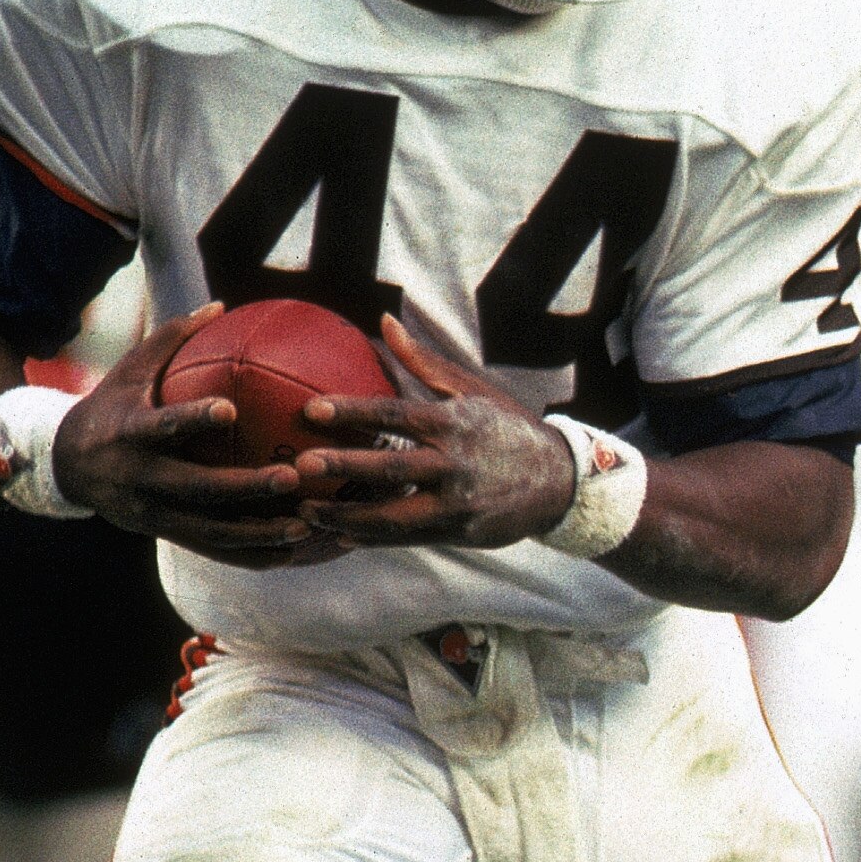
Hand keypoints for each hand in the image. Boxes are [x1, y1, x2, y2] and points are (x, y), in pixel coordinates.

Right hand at [51, 303, 345, 567]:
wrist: (64, 465)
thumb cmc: (111, 406)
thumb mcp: (129, 371)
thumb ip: (171, 338)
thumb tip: (221, 304)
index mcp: (130, 432)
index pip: (163, 426)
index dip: (193, 418)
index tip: (230, 409)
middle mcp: (140, 477)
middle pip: (197, 488)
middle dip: (245, 486)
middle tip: (292, 476)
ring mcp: (152, 512)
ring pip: (211, 531)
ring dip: (260, 532)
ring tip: (306, 525)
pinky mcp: (165, 534)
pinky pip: (214, 551)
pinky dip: (252, 555)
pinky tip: (293, 551)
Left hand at [292, 316, 574, 551]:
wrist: (561, 481)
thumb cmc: (508, 429)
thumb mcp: (472, 391)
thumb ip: (423, 362)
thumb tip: (383, 322)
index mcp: (454, 423)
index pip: (396, 415)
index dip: (353, 411)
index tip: (312, 409)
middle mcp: (456, 464)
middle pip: (391, 467)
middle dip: (343, 467)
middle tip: (300, 466)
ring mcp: (459, 503)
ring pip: (395, 514)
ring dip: (347, 515)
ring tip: (306, 511)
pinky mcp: (461, 532)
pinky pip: (409, 538)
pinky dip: (373, 539)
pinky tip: (340, 535)